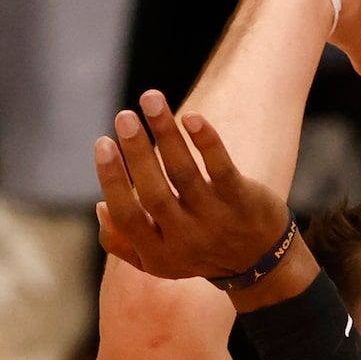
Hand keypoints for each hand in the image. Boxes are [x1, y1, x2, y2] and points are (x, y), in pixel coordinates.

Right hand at [94, 92, 296, 282]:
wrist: (260, 261)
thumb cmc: (197, 250)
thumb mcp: (158, 260)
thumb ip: (122, 242)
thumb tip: (100, 206)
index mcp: (158, 254)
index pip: (127, 217)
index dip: (112, 181)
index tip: (103, 143)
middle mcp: (187, 241)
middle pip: (154, 195)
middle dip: (137, 154)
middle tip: (123, 117)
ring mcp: (216, 220)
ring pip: (185, 174)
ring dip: (166, 134)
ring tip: (150, 99)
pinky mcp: (242, 201)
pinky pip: (221, 169)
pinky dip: (206, 142)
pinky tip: (190, 118)